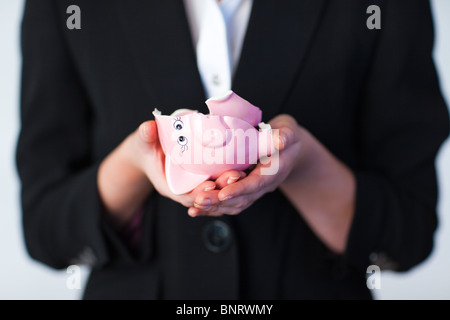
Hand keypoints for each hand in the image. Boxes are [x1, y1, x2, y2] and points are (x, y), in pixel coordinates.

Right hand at [129, 120, 243, 208]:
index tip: (211, 184)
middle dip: (221, 188)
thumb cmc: (147, 149)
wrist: (150, 152)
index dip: (199, 192)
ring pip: (216, 191)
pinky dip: (232, 179)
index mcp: (171, 187)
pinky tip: (245, 168)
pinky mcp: (205, 178)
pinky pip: (220, 183)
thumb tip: (148, 127)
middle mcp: (186, 190)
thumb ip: (146, 136)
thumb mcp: (144, 143)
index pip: (187, 196)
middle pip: (206, 195)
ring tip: (244, 172)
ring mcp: (197, 185)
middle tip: (236, 176)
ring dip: (230, 185)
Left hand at [187, 114, 302, 216]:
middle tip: (200, 200)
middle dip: (220, 201)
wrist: (289, 149)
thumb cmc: (286, 138)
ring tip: (195, 207)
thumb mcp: (289, 133)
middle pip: (241, 199)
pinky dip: (213, 208)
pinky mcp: (244, 190)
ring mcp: (253, 190)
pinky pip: (229, 203)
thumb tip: (281, 140)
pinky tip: (196, 209)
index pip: (255, 184)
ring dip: (214, 207)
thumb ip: (285, 136)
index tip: (223, 194)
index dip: (239, 189)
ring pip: (234, 204)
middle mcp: (263, 186)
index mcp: (273, 172)